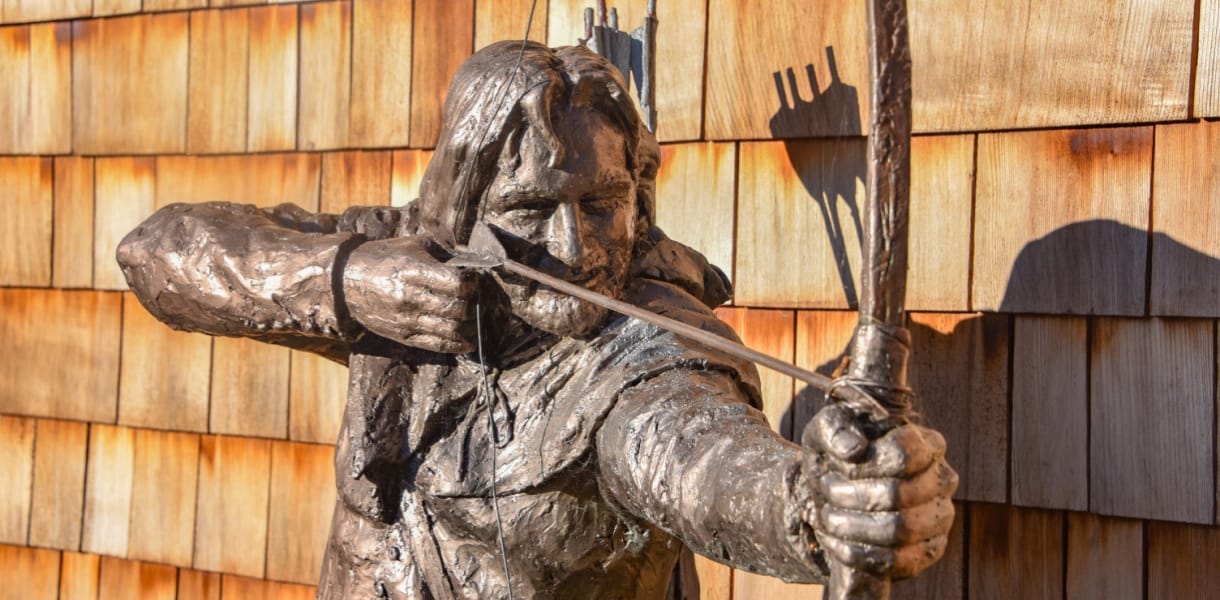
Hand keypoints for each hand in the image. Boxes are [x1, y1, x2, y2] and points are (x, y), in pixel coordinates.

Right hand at [342, 236, 479, 352]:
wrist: (346, 280)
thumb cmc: (384, 258)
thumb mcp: (412, 245)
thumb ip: (442, 251)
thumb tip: (473, 259)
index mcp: (413, 271)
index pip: (456, 283)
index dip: (472, 284)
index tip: (474, 281)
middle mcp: (410, 297)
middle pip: (456, 308)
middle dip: (473, 305)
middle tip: (477, 300)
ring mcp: (406, 319)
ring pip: (450, 329)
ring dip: (468, 327)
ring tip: (474, 319)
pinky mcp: (402, 336)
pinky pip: (435, 345)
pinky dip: (456, 346)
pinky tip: (468, 342)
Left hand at [803, 403, 957, 579]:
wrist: (835, 493)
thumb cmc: (838, 455)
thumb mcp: (827, 430)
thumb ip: (837, 430)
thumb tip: (855, 450)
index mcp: (927, 443)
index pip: (904, 454)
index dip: (866, 464)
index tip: (839, 465)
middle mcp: (942, 480)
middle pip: (897, 494)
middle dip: (851, 496)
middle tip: (827, 491)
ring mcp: (940, 518)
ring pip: (898, 530)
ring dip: (851, 525)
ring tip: (827, 516)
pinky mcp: (929, 551)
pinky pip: (896, 562)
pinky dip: (856, 553)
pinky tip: (835, 541)